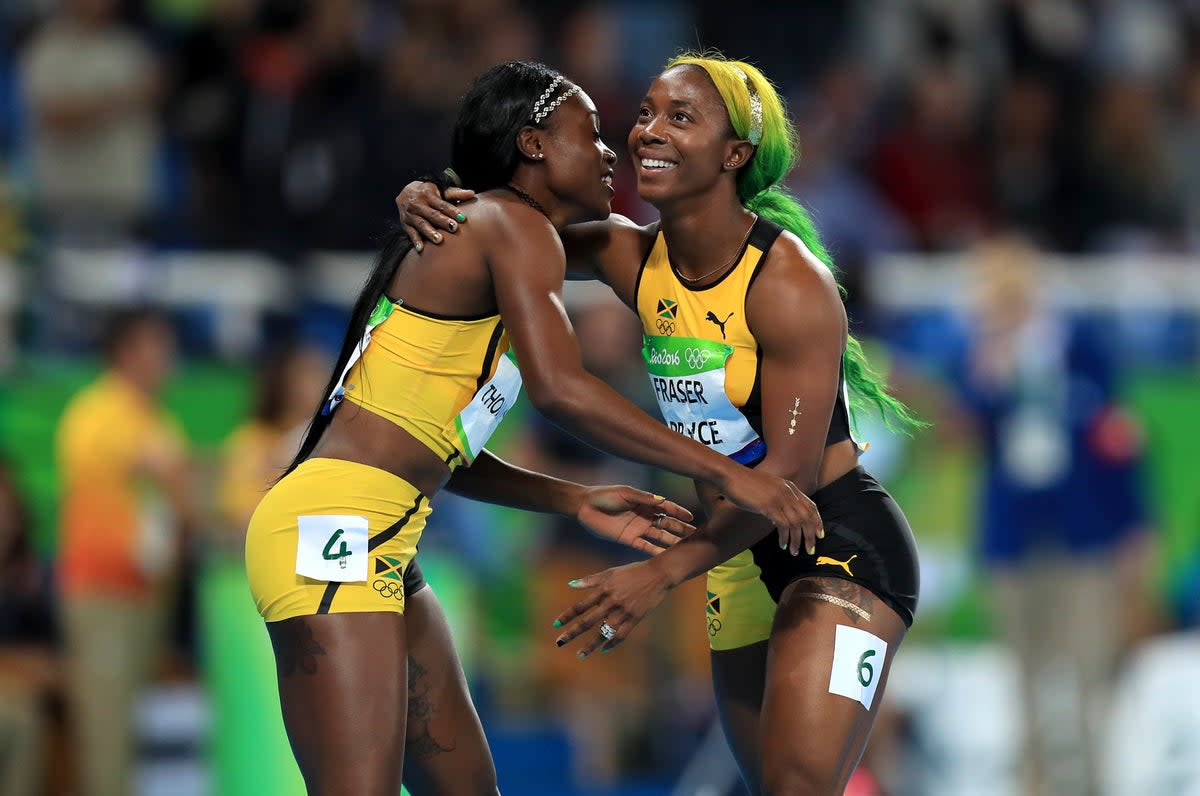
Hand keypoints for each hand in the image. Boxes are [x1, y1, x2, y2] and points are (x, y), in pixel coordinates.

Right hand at [395, 181, 475, 250]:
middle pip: (432, 214)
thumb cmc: (428, 194)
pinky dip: (415, 240)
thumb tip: (472, 193)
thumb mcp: (440, 190)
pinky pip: (411, 233)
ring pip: (421, 224)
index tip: (463, 218)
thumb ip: (455, 193)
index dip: (452, 211)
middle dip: (443, 222)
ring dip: (430, 232)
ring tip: (439, 240)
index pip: (442, 204)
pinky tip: (421, 249)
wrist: (404, 193)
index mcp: (428, 194)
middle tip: (454, 228)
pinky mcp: (405, 224)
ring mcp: (410, 214)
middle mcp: (418, 204)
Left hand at [553, 559, 671, 657]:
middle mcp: (611, 602)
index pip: (580, 606)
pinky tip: (603, 649)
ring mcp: (624, 611)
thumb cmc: (632, 571)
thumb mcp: (610, 573)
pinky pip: (622, 634)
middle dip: (572, 633)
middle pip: (587, 621)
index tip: (556, 625)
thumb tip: (570, 584)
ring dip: (590, 645)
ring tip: (580, 655)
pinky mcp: (636, 618)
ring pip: (603, 632)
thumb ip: (590, 580)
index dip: (567, 616)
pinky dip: (612, 643)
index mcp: (603, 590)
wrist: (658, 574)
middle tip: (559, 643)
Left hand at [575, 486, 693, 555]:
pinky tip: (666, 558)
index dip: (679, 512)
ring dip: (672, 542)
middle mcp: (645, 516)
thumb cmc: (604, 495)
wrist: (584, 506)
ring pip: (659, 536)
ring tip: (685, 549)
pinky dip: (655, 552)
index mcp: (645, 502)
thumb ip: (643, 498)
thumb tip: (663, 501)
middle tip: (696, 536)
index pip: (667, 508)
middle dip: (681, 529)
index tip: (692, 518)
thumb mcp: (625, 494)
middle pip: (667, 523)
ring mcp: (638, 528)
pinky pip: (645, 546)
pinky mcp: (628, 539)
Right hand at [721, 467, 822, 556]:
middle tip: (810, 550)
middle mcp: (788, 492)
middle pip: (807, 517)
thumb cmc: (744, 483)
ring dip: (798, 540)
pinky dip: (785, 537)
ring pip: (796, 523)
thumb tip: (778, 518)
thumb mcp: (767, 488)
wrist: (730, 475)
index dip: (817, 521)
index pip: (811, 506)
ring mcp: (779, 498)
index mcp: (789, 487)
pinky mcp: (768, 505)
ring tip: (795, 552)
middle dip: (811, 535)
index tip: (819, 535)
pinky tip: (782, 545)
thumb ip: (777, 499)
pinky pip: (783, 525)